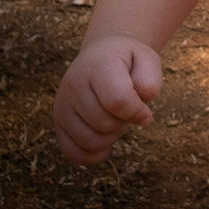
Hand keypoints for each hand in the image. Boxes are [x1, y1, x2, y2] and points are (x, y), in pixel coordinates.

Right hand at [53, 35, 161, 165]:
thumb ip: (150, 83)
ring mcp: (62, 104)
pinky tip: (104, 138)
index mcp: (99, 65)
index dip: (137, 111)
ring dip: (110, 137)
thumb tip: (142, 117)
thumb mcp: (147, 60)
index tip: (144, 109)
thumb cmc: (127, 62)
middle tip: (124, 108)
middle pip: (105, 124)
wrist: (100, 55)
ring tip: (113, 118)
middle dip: (123, 122)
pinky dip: (94, 153)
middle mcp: (74, 84)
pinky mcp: (58, 122)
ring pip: (91, 141)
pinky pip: (74, 153)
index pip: (118, 100)